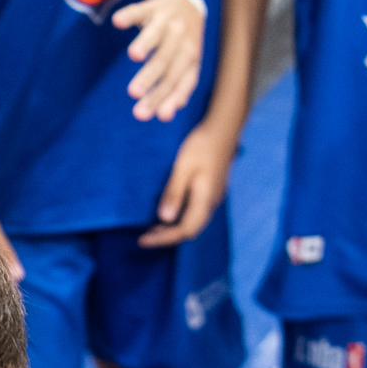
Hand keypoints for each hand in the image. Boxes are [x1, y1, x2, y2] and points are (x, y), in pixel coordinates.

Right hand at [111, 0, 206, 121]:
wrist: (186, 2)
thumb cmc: (181, 43)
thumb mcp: (184, 65)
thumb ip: (176, 89)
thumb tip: (166, 114)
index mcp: (190, 59)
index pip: (180, 82)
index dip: (171, 98)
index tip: (159, 116)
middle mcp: (182, 40)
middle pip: (166, 62)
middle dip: (150, 78)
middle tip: (133, 94)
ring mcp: (169, 21)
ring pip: (157, 34)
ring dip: (145, 43)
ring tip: (133, 56)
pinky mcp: (154, 6)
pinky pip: (141, 9)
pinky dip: (130, 14)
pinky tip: (118, 22)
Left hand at [137, 118, 234, 248]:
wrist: (223, 127)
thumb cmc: (202, 144)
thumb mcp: (183, 167)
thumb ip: (174, 193)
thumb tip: (165, 219)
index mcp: (206, 199)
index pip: (185, 230)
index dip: (163, 239)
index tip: (143, 240)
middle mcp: (212, 202)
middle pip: (190, 229)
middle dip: (167, 236)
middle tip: (144, 237)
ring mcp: (213, 196)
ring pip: (193, 221)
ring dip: (173, 228)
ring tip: (152, 228)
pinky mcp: (211, 189)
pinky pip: (195, 211)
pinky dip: (180, 217)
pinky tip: (168, 212)